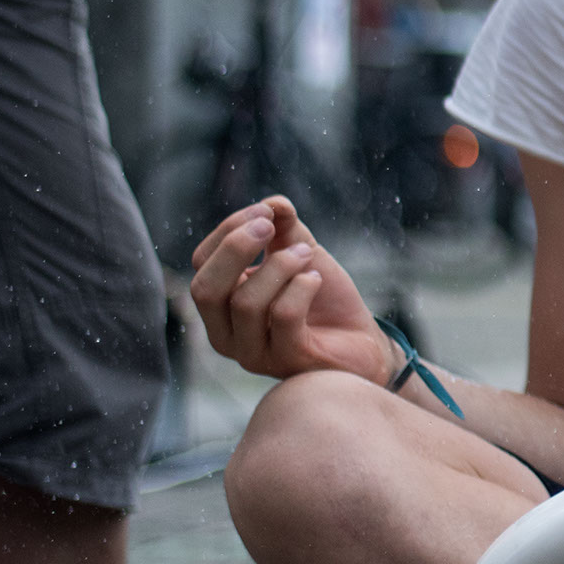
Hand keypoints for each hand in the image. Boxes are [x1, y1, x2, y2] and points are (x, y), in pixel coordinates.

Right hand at [187, 196, 388, 384]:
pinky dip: (302, 287)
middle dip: (237, 247)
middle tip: (271, 225)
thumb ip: (284, 227)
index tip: (266, 212)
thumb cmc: (323, 298)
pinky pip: (283, 316)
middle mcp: (225, 334)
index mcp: (220, 304)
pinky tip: (316, 280)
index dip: (229, 230)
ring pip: (245, 303)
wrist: (362, 340)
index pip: (201, 263)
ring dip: (281, 266)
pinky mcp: (286, 361)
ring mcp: (252, 353)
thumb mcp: (301, 252)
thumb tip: (274, 203)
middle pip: (205, 288)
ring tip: (307, 256)